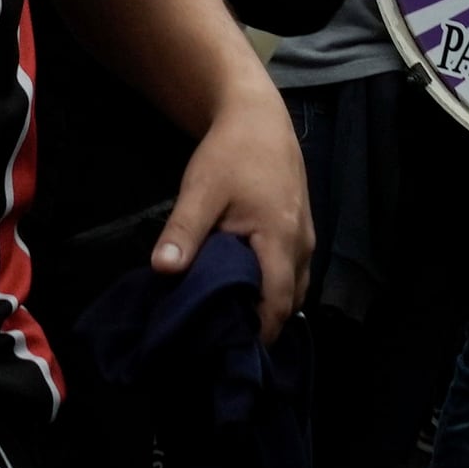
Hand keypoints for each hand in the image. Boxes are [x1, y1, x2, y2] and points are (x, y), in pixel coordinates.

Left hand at [151, 82, 313, 340]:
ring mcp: (306, 237)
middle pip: (290, 301)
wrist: (258, 116)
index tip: (231, 351)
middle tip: (226, 340)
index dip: (259, 332)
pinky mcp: (301, 229)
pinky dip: (275, 287)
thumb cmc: (230, 152)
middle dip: (263, 325)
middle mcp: (302, 244)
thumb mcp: (200, 189)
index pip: (277, 303)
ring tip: (233, 319)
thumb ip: (184, 230)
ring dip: (270, 306)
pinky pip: (294, 271)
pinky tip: (245, 289)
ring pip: (295, 287)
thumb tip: (162, 270)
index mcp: (281, 238)